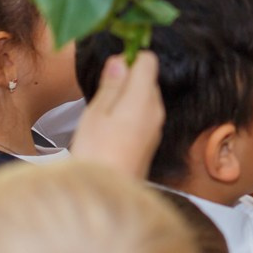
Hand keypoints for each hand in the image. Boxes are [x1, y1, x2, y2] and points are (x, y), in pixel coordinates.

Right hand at [70, 51, 163, 177]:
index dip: (129, 58)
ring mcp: (156, 127)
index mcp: (144, 98)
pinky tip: (109, 131)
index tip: (110, 70)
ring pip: (143, 98)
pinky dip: (128, 115)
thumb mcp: (96, 113)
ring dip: (124, 100)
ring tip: (102, 119)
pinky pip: (142, 116)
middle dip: (125, 80)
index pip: (148, 60)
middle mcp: (156, 110)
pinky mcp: (151, 141)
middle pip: (146, 79)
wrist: (109, 194)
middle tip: (100, 98)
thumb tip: (121, 60)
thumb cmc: (97, 154)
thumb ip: (111, 84)